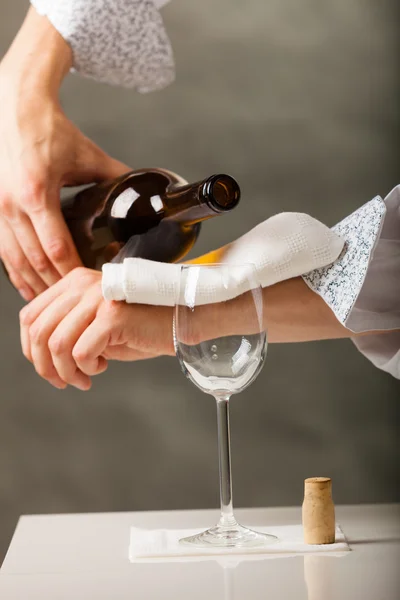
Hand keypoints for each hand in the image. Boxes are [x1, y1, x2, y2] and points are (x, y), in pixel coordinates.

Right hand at [0, 8, 128, 300]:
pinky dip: (16, 273)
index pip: (58, 248)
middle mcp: (12, 205)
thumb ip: (116, 177)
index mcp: (37, 193)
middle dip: (58, 286)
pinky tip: (29, 286)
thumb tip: (144, 195)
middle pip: (36, 261)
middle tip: (79, 305)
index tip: (93, 286)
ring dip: (35, 285)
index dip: (76, 273)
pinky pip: (3, 252)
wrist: (14, 108)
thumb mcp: (88, 155)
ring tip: (55, 304)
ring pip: (15, 261)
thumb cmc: (50, 130)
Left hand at [19, 268, 173, 389]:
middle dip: (46, 366)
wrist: (179, 320)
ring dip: (67, 371)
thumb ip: (66, 328)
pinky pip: (81, 352)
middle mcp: (81, 285)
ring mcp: (97, 298)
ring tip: (85, 378)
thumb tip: (38, 354)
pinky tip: (102, 367)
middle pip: (40, 331)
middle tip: (65, 382)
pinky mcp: (113, 315)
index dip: (31, 348)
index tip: (49, 368)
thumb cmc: (139, 326)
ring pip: (57, 344)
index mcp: (72, 282)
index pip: (30, 316)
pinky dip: (87, 368)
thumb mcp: (94, 324)